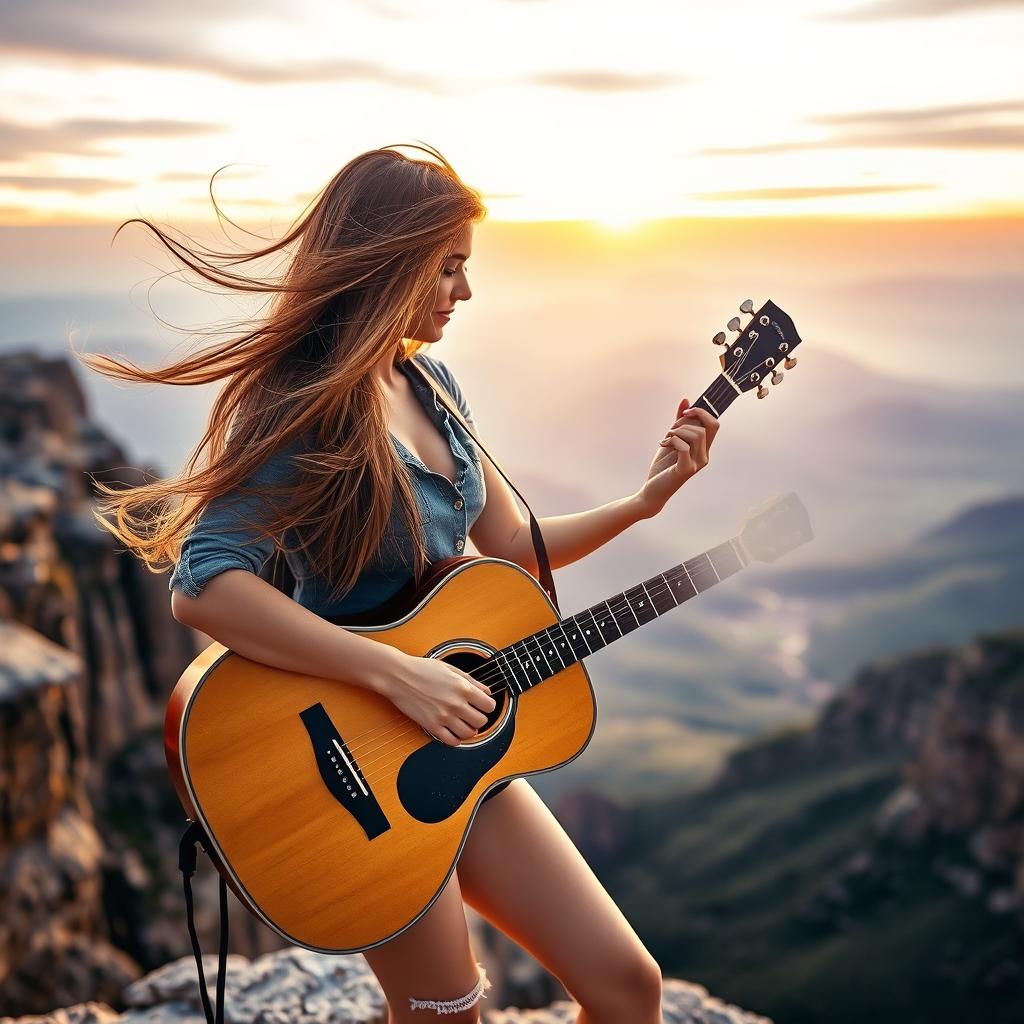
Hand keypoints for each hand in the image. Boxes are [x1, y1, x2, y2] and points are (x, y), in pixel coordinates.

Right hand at [382, 650, 497, 746]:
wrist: (399, 676)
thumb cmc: (422, 669)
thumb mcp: (451, 669)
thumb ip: (472, 681)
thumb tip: (487, 692)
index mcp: (463, 687)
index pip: (489, 705)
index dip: (488, 706)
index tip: (483, 705)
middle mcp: (456, 703)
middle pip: (481, 721)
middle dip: (480, 718)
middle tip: (473, 714)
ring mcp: (444, 716)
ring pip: (469, 734)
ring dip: (469, 730)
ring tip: (463, 723)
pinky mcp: (432, 726)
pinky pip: (452, 741)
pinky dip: (456, 739)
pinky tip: (453, 731)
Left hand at [634, 398, 719, 517]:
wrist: (652, 490)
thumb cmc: (662, 467)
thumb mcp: (671, 440)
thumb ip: (679, 421)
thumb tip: (686, 400)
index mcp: (703, 448)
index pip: (714, 424)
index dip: (701, 412)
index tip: (685, 412)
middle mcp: (704, 456)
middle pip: (707, 426)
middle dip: (686, 422)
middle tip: (670, 431)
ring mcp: (697, 463)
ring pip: (696, 434)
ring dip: (677, 431)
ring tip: (665, 440)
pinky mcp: (686, 470)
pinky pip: (684, 446)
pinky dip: (673, 441)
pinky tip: (663, 445)